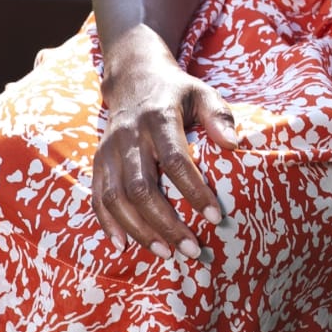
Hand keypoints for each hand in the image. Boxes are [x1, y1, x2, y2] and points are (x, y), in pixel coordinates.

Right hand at [93, 47, 239, 258]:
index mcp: (158, 118)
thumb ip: (218, 115)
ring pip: (117, 198)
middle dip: (166, 223)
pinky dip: (108, 224)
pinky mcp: (98, 161)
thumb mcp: (202, 92)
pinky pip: (98, 197)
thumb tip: (234, 144)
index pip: (175, 160)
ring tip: (166, 254)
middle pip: (142, 187)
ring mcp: (109, 150)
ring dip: (140, 230)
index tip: (215, 217)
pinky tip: (125, 246)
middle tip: (192, 249)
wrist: (134, 78)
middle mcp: (129, 136)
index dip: (194, 191)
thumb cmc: (177, 92)